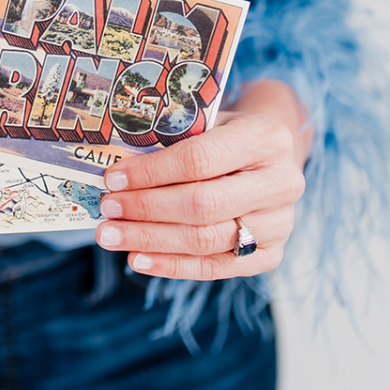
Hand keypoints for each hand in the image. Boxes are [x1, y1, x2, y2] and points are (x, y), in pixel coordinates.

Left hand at [94, 87, 308, 279]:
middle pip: (202, 205)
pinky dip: (172, 265)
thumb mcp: (205, 122)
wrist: (270, 155)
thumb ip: (171, 140)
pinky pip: (215, 267)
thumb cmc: (226, 135)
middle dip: (147, 209)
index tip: (113, 179)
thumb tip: (115, 173)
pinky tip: (137, 260)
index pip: (198, 160)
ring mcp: (280, 223)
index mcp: (266, 138)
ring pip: (206, 240)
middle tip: (107, 210)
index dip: (151, 173)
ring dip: (151, 240)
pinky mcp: (271, 254)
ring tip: (112, 236)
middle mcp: (281, 182)